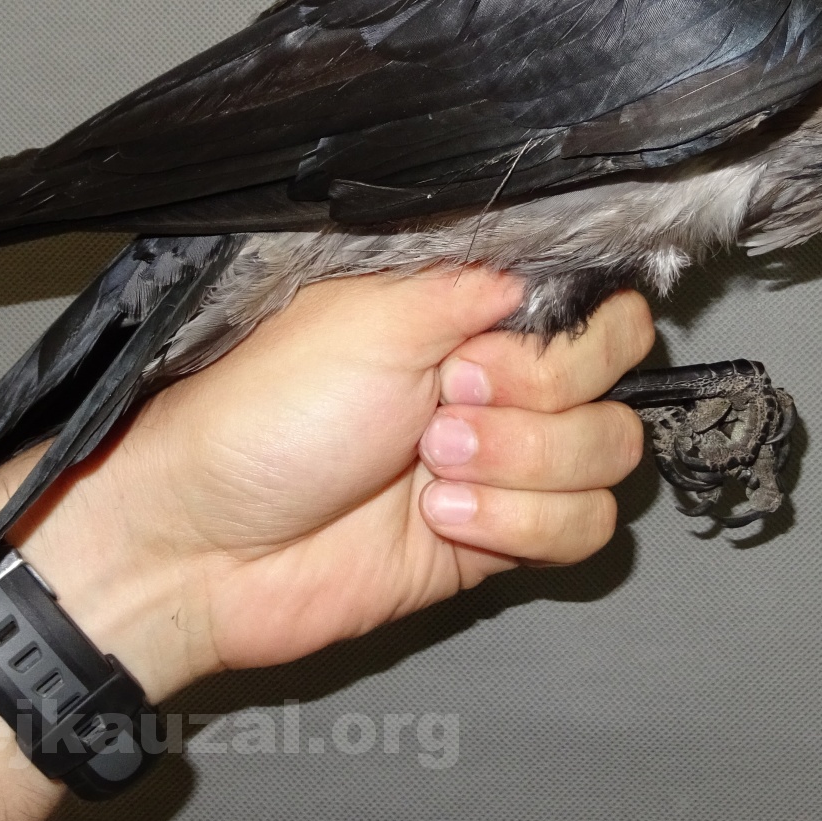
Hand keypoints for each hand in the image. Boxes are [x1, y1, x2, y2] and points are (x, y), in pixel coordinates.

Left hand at [0, 270, 653, 699]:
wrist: (206, 546)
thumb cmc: (261, 420)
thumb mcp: (367, 321)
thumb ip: (474, 286)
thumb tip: (549, 275)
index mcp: (466, 313)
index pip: (594, 305)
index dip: (573, 332)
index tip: (494, 346)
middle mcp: (497, 382)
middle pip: (615, 382)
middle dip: (542, 398)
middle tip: (447, 404)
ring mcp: (504, 464)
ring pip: (609, 458)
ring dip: (525, 466)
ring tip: (433, 471)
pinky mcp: (501, 540)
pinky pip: (584, 530)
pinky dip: (523, 525)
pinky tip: (444, 519)